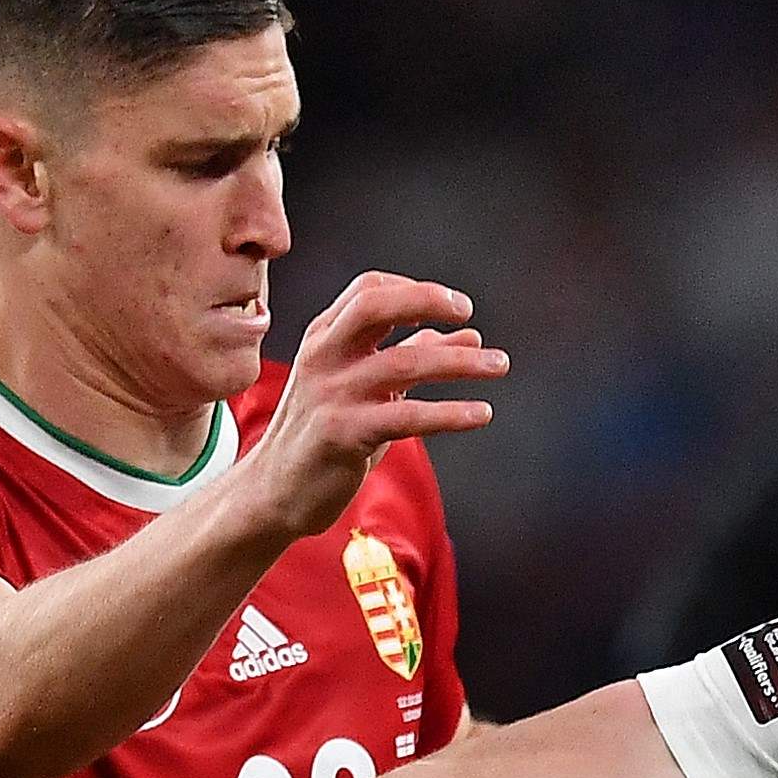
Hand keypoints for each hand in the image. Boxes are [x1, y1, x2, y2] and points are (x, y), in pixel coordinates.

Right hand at [237, 272, 505, 543]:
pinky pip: (406, 416)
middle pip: (374, 306)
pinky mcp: (343, 433)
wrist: (278, 488)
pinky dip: (449, 413)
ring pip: (402, 363)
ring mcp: (331, 394)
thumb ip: (410, 356)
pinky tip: (480, 413)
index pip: (368, 290)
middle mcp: (324, 356)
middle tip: (467, 310)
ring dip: (459, 363)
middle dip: (425, 300)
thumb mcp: (365, 388)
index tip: (452, 304)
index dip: (413, 290)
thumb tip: (469, 336)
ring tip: (500, 364)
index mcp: (324, 338)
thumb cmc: (329, 434)